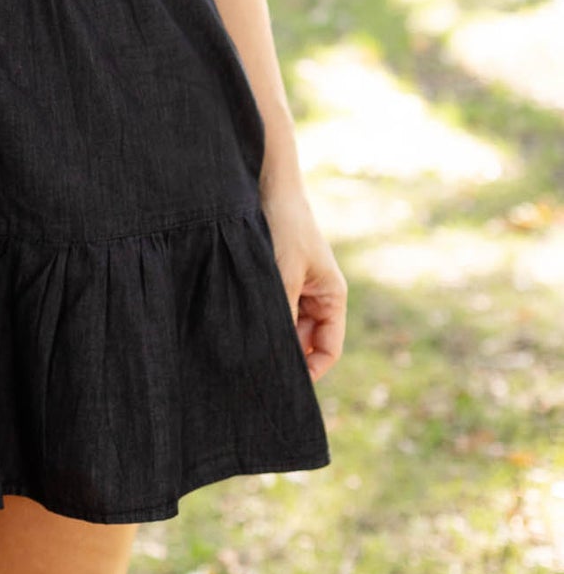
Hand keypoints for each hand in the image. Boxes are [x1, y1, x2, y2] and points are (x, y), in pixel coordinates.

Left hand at [259, 185, 347, 380]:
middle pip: (304, 343)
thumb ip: (282, 313)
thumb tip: (271, 354)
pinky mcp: (275, 280)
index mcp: (332, 298)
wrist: (268, 186)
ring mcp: (296, 289)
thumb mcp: (284, 274)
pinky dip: (259, 320)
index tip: (286, 387)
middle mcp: (316, 297)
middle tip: (257, 374)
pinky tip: (240, 328)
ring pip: (284, 328)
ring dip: (269, 336)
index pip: (328, 349)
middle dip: (285, 356)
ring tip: (245, 351)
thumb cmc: (285, 226)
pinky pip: (271, 310)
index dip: (311, 372)